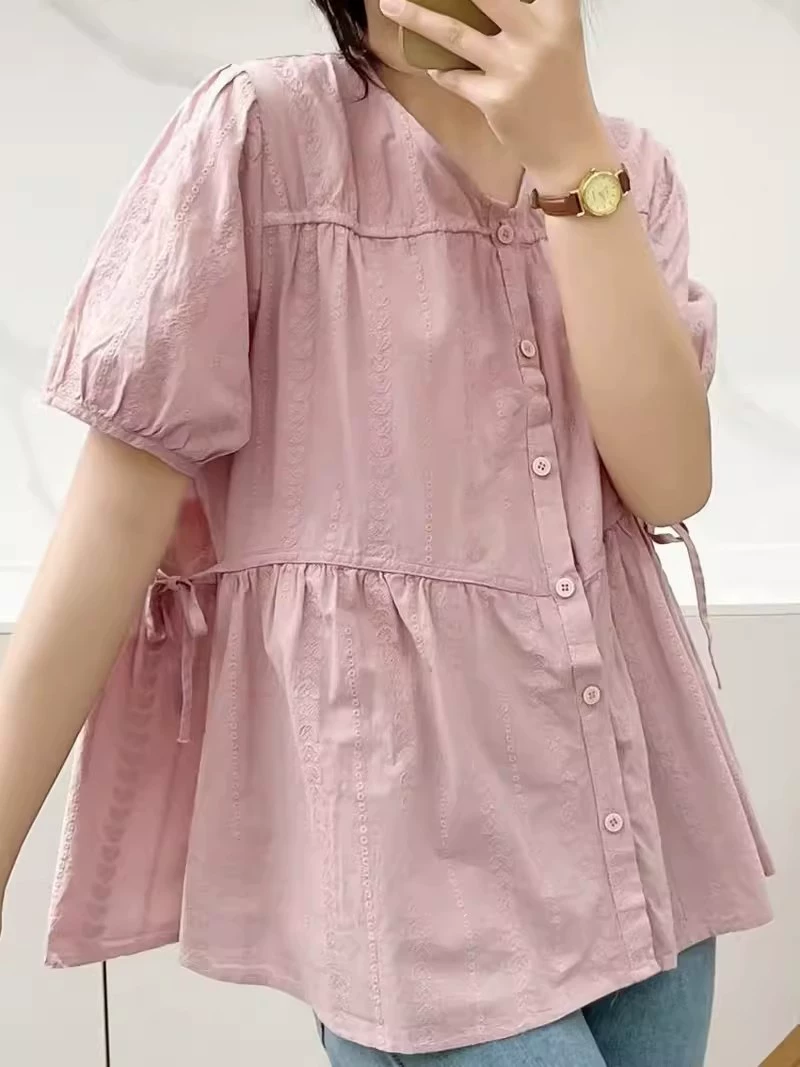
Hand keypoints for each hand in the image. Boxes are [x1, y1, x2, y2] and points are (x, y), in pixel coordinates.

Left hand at [378, 0, 611, 187]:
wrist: (569, 147)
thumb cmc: (560, 88)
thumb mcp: (558, 38)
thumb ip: (530, 12)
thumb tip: (475, 3)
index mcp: (559, 13)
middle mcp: (537, 35)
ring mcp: (513, 68)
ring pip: (454, 34)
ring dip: (417, 16)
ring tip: (391, 4)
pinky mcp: (494, 99)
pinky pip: (454, 77)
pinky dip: (440, 71)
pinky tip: (433, 67)